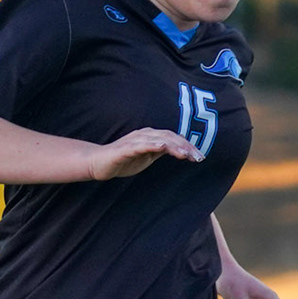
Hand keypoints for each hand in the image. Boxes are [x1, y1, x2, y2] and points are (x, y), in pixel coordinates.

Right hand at [85, 127, 202, 180]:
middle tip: (198, 158)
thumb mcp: (146, 157)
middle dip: (185, 147)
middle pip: (169, 137)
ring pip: (158, 140)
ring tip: (186, 154)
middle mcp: (144, 135)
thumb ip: (159, 152)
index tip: (199, 156)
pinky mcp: (125, 149)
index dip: (187, 146)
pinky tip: (163, 147)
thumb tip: (176, 151)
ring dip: (174, 146)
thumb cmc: (122, 160)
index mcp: (151, 137)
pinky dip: (153, 145)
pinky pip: (141, 145)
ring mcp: (135, 141)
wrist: (98, 163)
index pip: (173, 139)